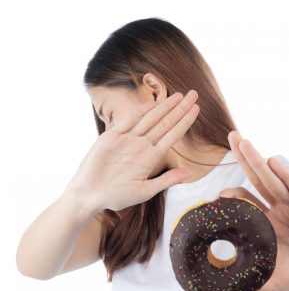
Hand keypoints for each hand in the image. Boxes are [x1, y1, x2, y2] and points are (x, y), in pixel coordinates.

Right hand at [65, 90, 199, 211]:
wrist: (89, 195)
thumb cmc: (116, 196)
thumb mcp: (145, 190)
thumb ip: (166, 180)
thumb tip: (189, 173)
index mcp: (151, 157)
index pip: (173, 135)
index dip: (185, 121)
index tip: (197, 109)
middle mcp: (142, 145)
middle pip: (165, 123)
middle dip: (180, 108)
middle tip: (194, 94)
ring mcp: (127, 140)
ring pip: (150, 119)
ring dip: (164, 107)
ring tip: (179, 95)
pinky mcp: (111, 137)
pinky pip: (128, 122)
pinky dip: (139, 112)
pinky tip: (152, 104)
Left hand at [218, 131, 288, 290]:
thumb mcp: (274, 281)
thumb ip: (250, 285)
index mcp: (268, 224)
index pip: (247, 202)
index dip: (232, 194)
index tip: (216, 194)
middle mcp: (282, 210)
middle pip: (259, 180)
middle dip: (245, 159)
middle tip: (232, 137)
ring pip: (276, 181)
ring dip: (260, 161)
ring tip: (244, 143)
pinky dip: (288, 177)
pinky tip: (274, 164)